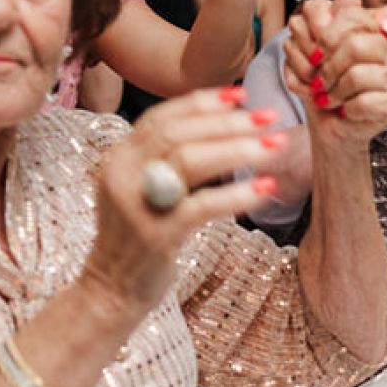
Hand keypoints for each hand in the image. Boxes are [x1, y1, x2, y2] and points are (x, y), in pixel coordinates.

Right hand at [81, 86, 282, 312]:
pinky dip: (237, 195)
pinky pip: (201, 206)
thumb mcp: (146, 189)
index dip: (203, 102)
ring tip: (275, 146)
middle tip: (269, 117)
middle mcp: (122, 173)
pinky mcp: (155, 236)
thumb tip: (221, 127)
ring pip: (189, 160)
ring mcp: (137, 204)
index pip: (162, 117)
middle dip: (228, 122)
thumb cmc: (140, 237)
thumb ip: (169, 160)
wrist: (111, 292)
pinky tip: (266, 188)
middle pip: (178, 133)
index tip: (242, 94)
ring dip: (237, 149)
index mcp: (119, 157)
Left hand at [283, 0, 386, 146]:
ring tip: (327, 96)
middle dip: (326, 66)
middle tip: (317, 79)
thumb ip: (330, 16)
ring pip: (356, 75)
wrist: (334, 126)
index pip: (352, 16)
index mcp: (376, 30)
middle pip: (354, 45)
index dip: (325, 34)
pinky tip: (342, 110)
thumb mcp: (320, 48)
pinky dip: (344, 108)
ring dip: (332, 90)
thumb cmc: (328, 85)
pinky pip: (362, 101)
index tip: (313, 52)